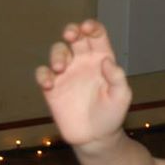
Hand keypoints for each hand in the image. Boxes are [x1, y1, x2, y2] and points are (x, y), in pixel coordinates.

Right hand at [35, 20, 130, 148]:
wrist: (96, 136)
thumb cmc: (112, 114)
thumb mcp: (121, 96)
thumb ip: (117, 78)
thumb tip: (106, 61)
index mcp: (102, 59)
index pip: (97, 36)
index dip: (92, 27)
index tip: (87, 28)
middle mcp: (83, 62)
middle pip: (75, 38)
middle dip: (71, 31)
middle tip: (71, 34)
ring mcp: (67, 73)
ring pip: (58, 51)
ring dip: (57, 54)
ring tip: (60, 67)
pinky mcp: (52, 87)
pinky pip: (43, 73)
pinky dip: (43, 74)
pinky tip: (49, 83)